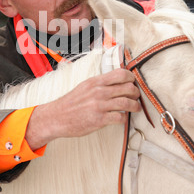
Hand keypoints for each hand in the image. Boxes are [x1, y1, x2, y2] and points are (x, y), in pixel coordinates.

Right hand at [25, 68, 140, 149]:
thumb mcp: (85, 86)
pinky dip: (125, 118)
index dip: (131, 78)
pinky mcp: (99, 119)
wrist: (56, 117)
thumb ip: (100, 84)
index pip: (121, 74)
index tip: (133, 82)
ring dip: (135, 106)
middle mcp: (99, 92)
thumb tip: (117, 82)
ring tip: (136, 108)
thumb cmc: (71, 103)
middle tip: (136, 96)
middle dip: (136, 93)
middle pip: (128, 88)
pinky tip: (122, 118)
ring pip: (127, 103)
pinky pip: (120, 117)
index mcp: (95, 82)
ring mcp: (99, 106)